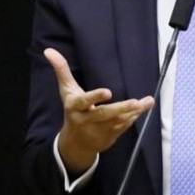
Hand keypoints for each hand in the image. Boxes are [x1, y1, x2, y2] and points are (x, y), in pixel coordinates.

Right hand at [45, 48, 154, 174]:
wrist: (75, 143)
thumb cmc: (73, 110)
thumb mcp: (66, 90)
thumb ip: (61, 70)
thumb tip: (48, 50)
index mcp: (75, 107)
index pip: (85, 101)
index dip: (95, 97)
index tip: (108, 92)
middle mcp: (86, 120)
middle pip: (104, 114)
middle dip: (120, 108)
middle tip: (135, 102)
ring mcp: (99, 130)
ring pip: (118, 121)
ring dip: (133, 112)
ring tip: (147, 101)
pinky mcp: (109, 137)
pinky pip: (123, 127)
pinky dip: (133, 118)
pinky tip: (144, 108)